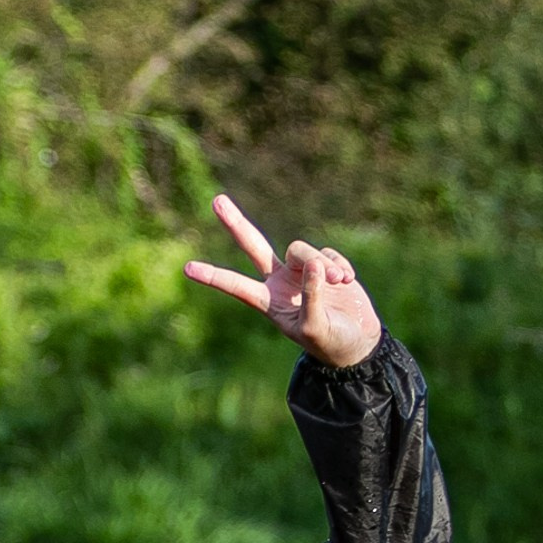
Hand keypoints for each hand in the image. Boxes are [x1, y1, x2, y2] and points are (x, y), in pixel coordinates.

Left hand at [184, 192, 381, 369]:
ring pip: (301, 249)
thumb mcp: (315, 327)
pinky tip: (347, 282)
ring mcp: (300, 269)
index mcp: (268, 301)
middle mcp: (278, 281)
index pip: (236, 286)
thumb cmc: (329, 341)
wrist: (355, 340)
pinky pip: (327, 253)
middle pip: (254, 246)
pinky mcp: (324, 261)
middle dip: (236, 223)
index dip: (214, 277)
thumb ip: (312, 296)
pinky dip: (340, 266)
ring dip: (323, 265)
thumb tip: (314, 265)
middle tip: (216, 201)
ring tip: (340, 282)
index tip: (188, 268)